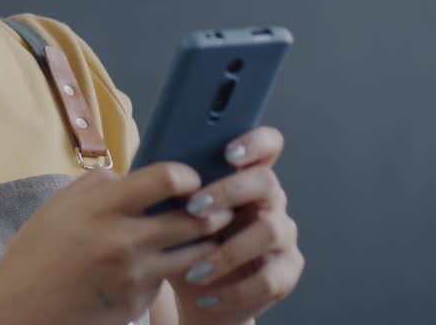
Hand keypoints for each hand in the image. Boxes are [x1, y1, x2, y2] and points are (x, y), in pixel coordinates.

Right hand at [0, 162, 233, 324]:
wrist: (22, 308)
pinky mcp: (139, 302)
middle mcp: (123, 240)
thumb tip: (131, 175)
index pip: (165, 179)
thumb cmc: (37, 253)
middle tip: (216, 206)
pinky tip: (162, 266)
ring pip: (195, 254)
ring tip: (204, 234)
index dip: (186, 175)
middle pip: (194, 219)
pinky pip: (167, 280)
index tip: (190, 178)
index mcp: (101, 207)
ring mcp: (135, 275)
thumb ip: (97, 184)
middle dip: (212, 210)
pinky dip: (169, 272)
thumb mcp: (59, 206)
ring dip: (204, 242)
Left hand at [168, 127, 303, 324]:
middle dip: (229, 192)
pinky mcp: (286, 271)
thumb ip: (173, 189)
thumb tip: (148, 170)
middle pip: (266, 181)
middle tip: (194, 208)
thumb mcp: (173, 213)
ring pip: (269, 230)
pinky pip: (269, 278)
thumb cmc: (182, 242)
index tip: (228, 151)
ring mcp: (283, 235)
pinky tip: (205, 293)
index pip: (268, 144)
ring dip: (228, 250)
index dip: (255, 142)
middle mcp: (270, 201)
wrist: (198, 291)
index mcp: (244, 177)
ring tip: (195, 268)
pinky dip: (234, 289)